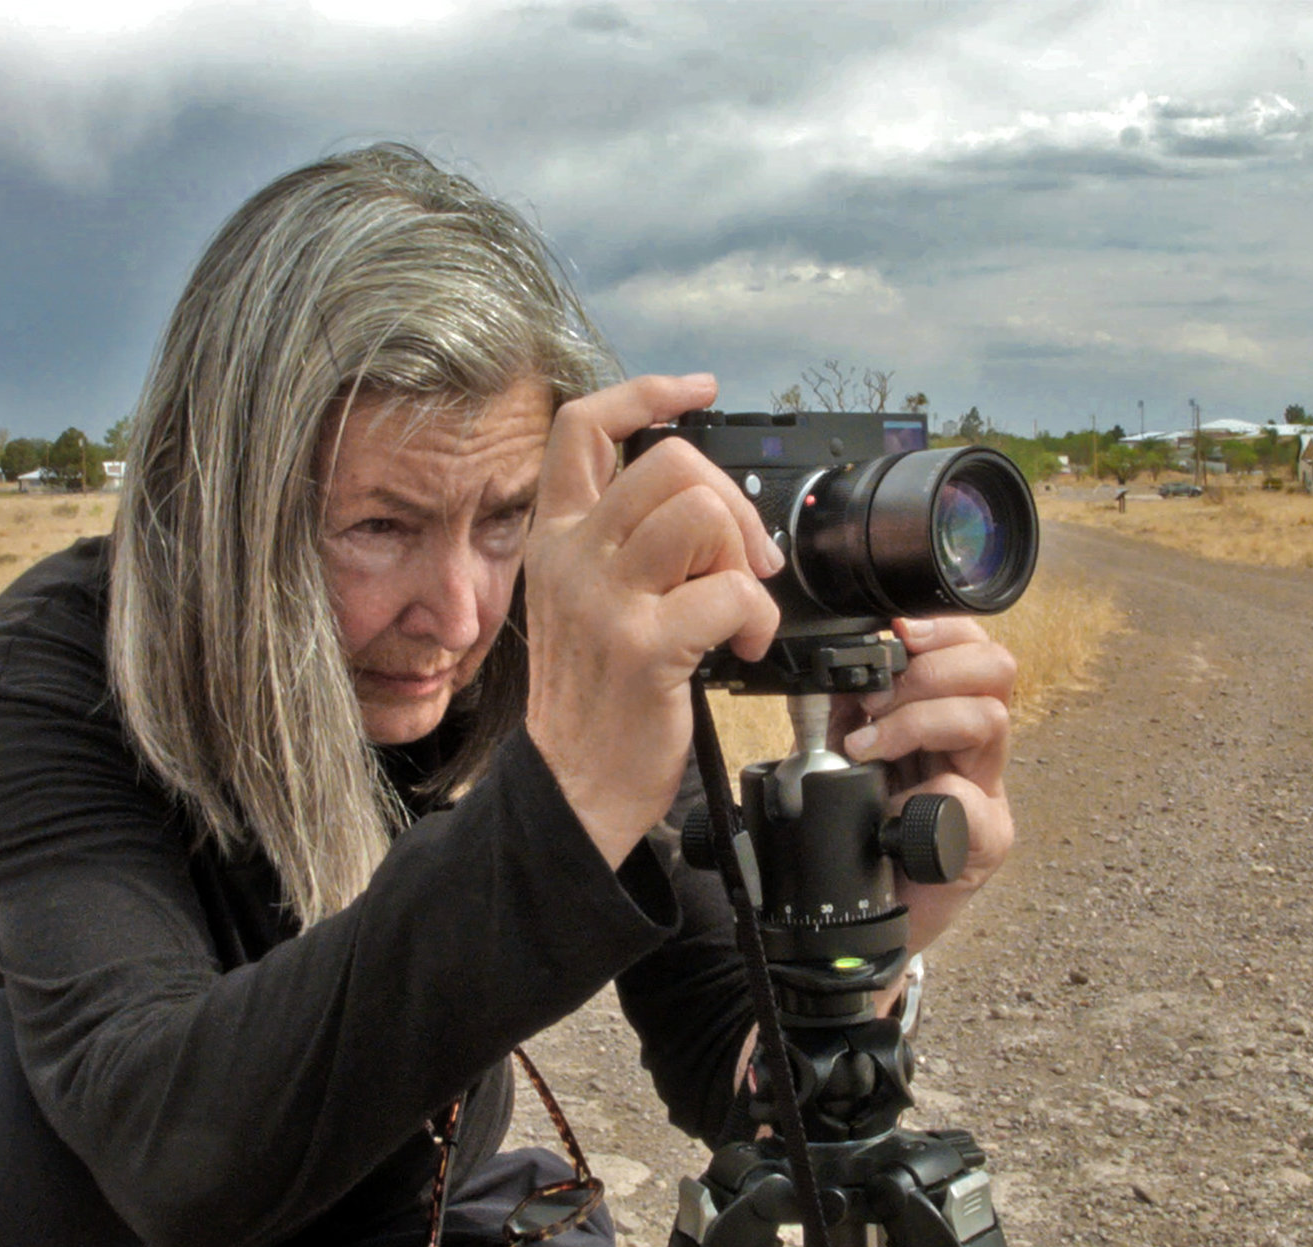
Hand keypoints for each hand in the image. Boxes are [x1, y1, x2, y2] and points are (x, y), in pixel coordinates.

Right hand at [526, 375, 783, 866]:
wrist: (572, 790)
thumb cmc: (594, 702)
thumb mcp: (586, 603)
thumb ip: (626, 544)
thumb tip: (709, 504)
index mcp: (555, 538)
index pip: (585, 427)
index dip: (646, 392)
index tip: (696, 390)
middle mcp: (571, 557)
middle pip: (670, 463)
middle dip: (732, 503)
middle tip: (745, 561)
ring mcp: (604, 599)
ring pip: (701, 514)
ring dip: (741, 559)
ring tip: (736, 607)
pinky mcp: (643, 646)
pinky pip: (730, 593)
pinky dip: (757, 620)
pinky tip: (741, 650)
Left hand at [831, 617, 1015, 952]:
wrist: (872, 911)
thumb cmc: (865, 830)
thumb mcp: (841, 754)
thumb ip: (839, 710)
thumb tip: (822, 667)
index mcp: (947, 713)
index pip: (969, 645)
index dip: (938, 629)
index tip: (893, 634)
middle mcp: (976, 746)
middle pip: (995, 668)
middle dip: (927, 673)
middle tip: (873, 703)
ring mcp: (986, 791)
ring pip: (989, 720)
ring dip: (920, 722)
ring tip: (869, 747)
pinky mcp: (986, 842)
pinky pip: (973, 805)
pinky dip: (928, 797)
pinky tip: (893, 809)